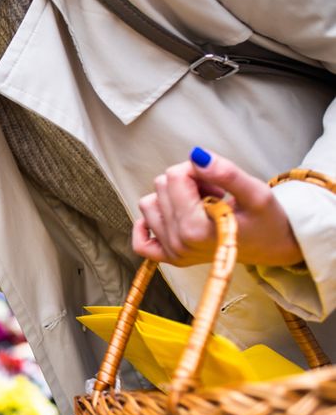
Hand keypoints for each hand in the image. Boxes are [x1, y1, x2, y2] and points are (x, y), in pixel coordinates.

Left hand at [132, 148, 303, 266]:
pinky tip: (173, 216)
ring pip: (148, 204)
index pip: (175, 176)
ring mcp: (172, 252)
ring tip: (202, 204)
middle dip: (187, 181)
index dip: (198, 170)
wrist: (272, 246)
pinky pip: (141, 240)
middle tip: (214, 193)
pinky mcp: (169, 258)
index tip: (218, 183)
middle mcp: (179, 243)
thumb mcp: (256, 192)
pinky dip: (150, 224)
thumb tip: (196, 156)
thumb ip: (226, 173)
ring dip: (172, 198)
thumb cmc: (267, 219)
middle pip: (161, 186)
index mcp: (196, 228)